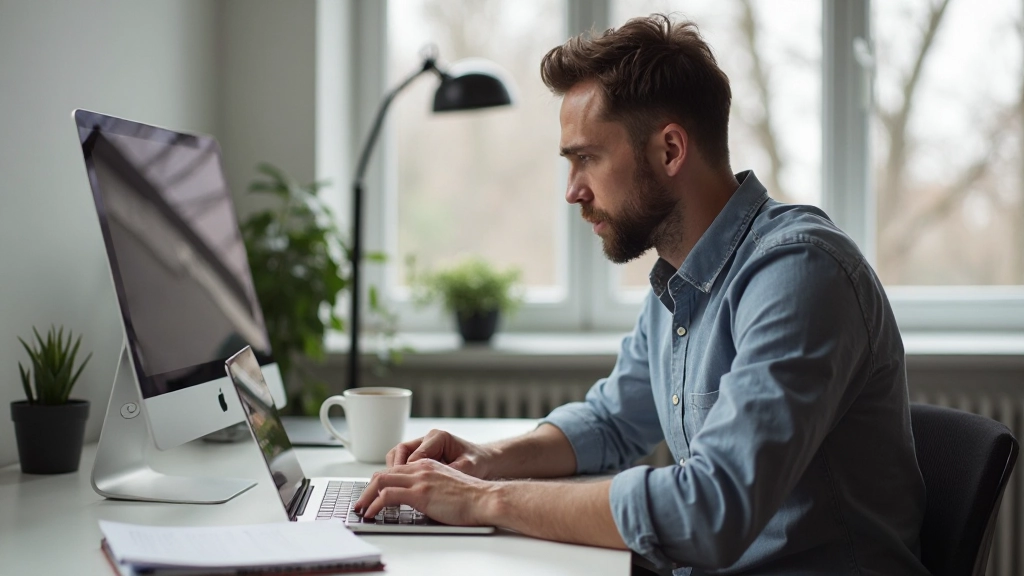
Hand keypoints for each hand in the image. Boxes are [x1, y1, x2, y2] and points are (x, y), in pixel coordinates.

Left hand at [353, 459, 498, 525]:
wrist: (485, 498)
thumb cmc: (471, 497)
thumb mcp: (446, 486)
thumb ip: (430, 487)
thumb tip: (419, 502)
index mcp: (427, 465)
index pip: (395, 470)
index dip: (380, 483)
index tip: (372, 495)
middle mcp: (421, 468)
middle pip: (384, 474)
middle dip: (368, 489)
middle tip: (361, 503)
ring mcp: (420, 479)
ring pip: (381, 481)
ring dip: (366, 497)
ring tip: (361, 510)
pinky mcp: (420, 493)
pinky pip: (388, 495)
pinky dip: (375, 504)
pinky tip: (372, 513)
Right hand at [387, 429, 497, 478]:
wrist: (485, 460)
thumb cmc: (478, 462)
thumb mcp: (468, 467)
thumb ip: (450, 471)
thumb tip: (432, 482)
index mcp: (438, 437)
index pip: (414, 454)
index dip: (406, 472)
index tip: (402, 487)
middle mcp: (428, 439)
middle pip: (400, 451)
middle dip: (394, 470)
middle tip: (390, 488)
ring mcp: (423, 445)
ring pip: (398, 454)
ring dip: (393, 470)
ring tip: (392, 487)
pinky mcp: (422, 454)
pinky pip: (403, 461)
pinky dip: (398, 472)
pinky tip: (400, 486)